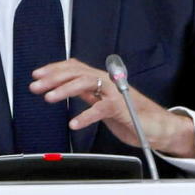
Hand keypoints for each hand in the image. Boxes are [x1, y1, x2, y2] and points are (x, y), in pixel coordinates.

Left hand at [29, 58, 194, 158]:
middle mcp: (107, 81)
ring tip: (49, 98)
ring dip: (65, 89)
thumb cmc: (131, 115)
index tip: (36, 75)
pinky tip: (74, 123)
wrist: (158, 127)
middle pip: (76, 72)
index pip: (74, 67)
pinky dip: (85, 116)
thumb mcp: (103, 103)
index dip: (54, 69)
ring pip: (86, 83)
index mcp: (102, 79)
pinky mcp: (122, 108)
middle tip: (35, 86)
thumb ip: (88, 94)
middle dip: (53, 77)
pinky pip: (100, 109)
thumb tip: (66, 88)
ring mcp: (115, 93)